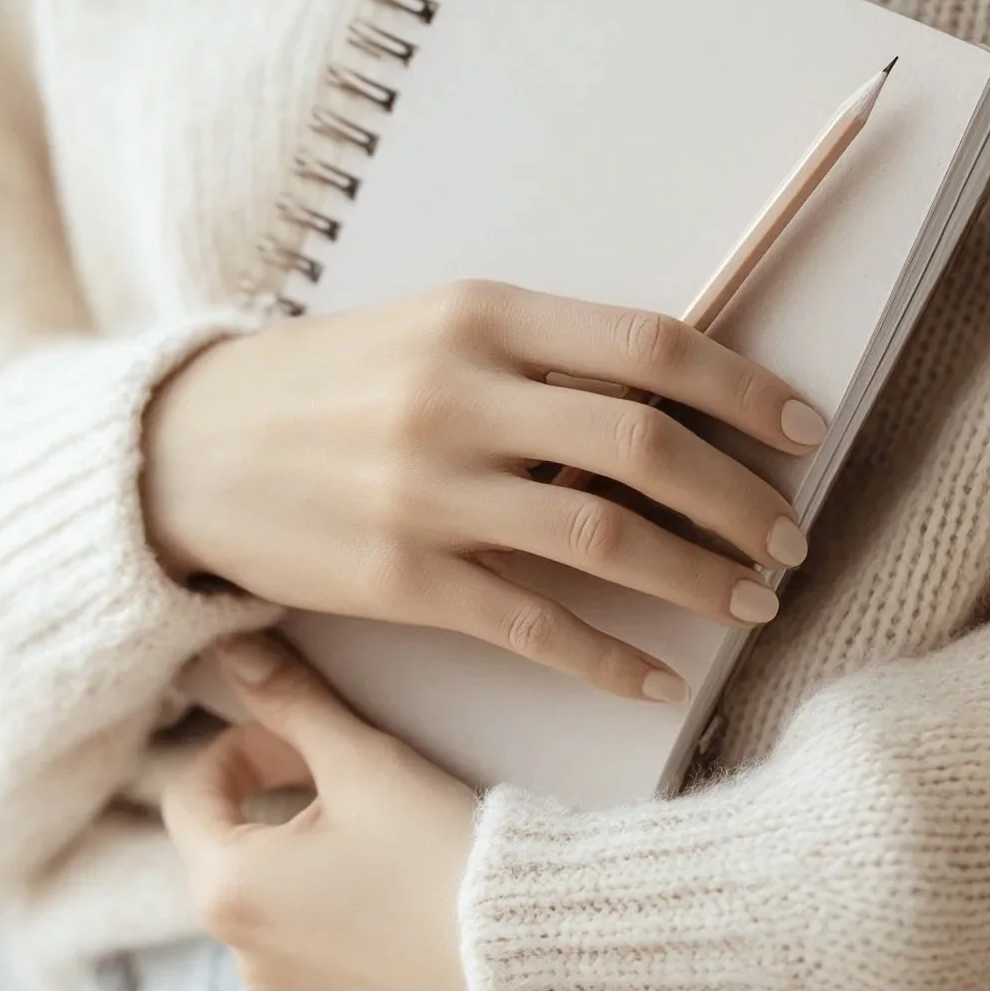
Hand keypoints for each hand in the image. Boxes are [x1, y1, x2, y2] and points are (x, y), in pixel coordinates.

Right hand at [142, 280, 824, 704]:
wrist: (185, 452)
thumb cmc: (324, 387)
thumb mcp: (426, 331)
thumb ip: (535, 358)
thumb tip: (667, 403)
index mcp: (479, 315)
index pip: (650, 345)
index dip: (745, 390)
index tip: (804, 430)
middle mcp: (460, 397)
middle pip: (648, 446)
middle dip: (741, 498)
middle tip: (790, 538)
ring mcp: (429, 491)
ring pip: (607, 538)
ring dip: (700, 576)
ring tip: (752, 601)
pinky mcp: (399, 579)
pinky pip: (535, 626)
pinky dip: (611, 657)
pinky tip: (660, 675)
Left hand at [161, 633, 477, 990]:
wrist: (533, 962)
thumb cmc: (441, 855)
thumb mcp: (363, 761)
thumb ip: (291, 701)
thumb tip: (233, 650)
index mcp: (228, 890)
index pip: (191, 795)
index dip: (243, 749)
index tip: (303, 738)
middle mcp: (246, 958)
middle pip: (232, 853)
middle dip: (278, 805)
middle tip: (350, 776)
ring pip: (277, 910)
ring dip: (308, 865)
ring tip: (385, 839)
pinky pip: (321, 960)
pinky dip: (343, 922)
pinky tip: (404, 901)